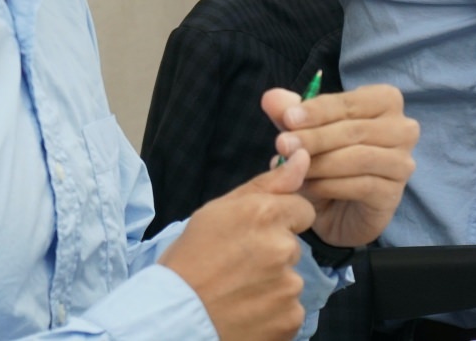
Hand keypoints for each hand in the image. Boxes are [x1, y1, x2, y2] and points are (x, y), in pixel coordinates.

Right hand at [160, 148, 317, 340]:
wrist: (172, 318)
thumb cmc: (189, 260)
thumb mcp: (218, 211)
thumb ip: (267, 184)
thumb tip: (303, 157)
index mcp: (265, 214)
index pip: (302, 210)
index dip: (280, 222)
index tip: (256, 236)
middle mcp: (282, 248)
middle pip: (294, 246)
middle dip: (273, 254)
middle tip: (238, 267)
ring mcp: (288, 286)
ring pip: (291, 279)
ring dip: (273, 285)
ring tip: (238, 291)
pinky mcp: (290, 318)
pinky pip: (290, 309)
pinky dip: (273, 313)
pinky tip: (246, 311)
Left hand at [265, 84, 418, 247]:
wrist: (338, 211)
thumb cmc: (327, 161)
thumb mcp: (303, 134)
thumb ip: (289, 115)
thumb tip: (271, 97)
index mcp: (385, 102)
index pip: (351, 102)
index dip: (318, 110)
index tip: (287, 119)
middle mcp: (403, 128)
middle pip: (355, 130)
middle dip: (315, 138)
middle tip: (282, 144)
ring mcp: (402, 162)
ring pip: (360, 158)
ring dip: (320, 163)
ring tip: (292, 168)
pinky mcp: (394, 193)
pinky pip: (361, 186)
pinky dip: (330, 185)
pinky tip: (308, 187)